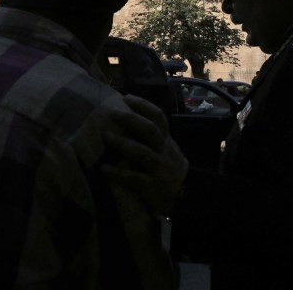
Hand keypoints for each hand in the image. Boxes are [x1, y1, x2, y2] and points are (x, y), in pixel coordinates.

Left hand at [103, 94, 188, 215]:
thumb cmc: (173, 171)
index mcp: (167, 141)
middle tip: (113, 112)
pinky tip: (104, 168)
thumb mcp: (170, 150)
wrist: (187, 195)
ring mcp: (158, 168)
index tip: (127, 97)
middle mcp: (164, 151)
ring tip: (105, 136)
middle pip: (150, 130)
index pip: (159, 117)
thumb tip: (133, 123)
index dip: (144, 106)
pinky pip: (134, 178)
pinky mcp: (151, 185)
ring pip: (142, 152)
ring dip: (123, 143)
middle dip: (131, 120)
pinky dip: (118, 173)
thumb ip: (156, 139)